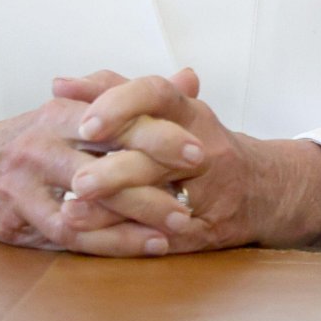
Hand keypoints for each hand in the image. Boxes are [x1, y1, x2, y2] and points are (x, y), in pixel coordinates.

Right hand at [0, 96, 186, 256]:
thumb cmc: (30, 141)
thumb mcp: (75, 111)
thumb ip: (132, 100)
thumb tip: (189, 79)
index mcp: (60, 110)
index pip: (115, 116)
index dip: (158, 133)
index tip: (198, 148)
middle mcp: (42, 141)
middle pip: (105, 155)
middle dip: (156, 173)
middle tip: (197, 188)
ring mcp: (26, 181)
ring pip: (91, 199)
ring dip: (139, 213)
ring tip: (181, 222)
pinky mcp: (17, 218)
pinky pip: (72, 233)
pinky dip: (113, 242)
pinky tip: (147, 245)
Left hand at [49, 68, 320, 251]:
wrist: (261, 188)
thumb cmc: (197, 140)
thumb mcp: (165, 110)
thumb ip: (112, 94)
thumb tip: (59, 84)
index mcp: (189, 110)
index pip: (156, 93)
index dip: (119, 103)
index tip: (84, 121)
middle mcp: (201, 145)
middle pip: (157, 152)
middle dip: (113, 167)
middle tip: (75, 177)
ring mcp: (207, 189)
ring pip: (159, 196)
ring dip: (112, 205)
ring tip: (71, 210)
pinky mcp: (201, 228)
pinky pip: (160, 232)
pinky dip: (123, 236)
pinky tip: (92, 236)